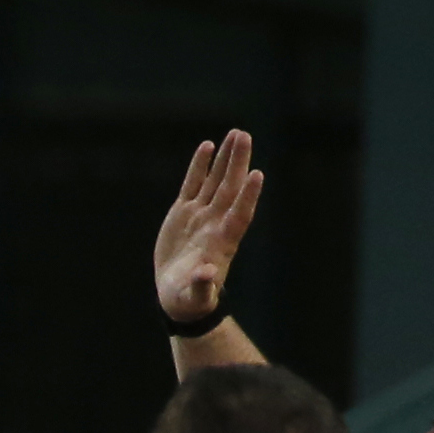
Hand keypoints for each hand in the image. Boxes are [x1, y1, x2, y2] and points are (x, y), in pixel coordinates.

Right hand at [154, 129, 260, 324]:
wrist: (177, 293)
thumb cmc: (189, 298)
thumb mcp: (195, 296)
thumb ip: (202, 286)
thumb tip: (206, 275)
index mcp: (222, 241)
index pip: (239, 213)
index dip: (248, 196)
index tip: (256, 174)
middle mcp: (216, 222)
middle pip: (230, 188)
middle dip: (237, 163)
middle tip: (244, 137)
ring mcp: (201, 214)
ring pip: (216, 180)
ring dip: (225, 158)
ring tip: (234, 134)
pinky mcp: (184, 212)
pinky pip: (194, 184)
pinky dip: (201, 166)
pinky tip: (208, 146)